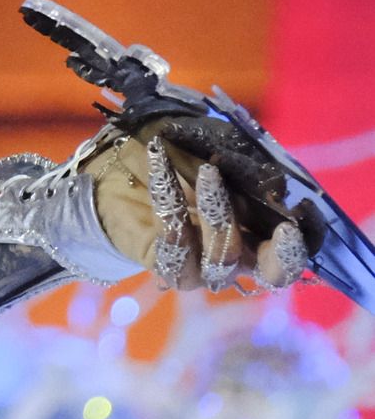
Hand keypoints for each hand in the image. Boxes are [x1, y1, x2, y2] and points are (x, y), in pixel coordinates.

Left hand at [83, 121, 310, 292]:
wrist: (115, 169)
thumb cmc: (176, 154)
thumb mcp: (211, 146)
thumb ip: (242, 162)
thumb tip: (272, 179)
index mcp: (259, 229)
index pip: (292, 248)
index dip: (303, 240)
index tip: (303, 213)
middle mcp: (238, 254)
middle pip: (272, 272)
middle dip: (283, 255)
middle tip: (286, 230)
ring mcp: (202, 265)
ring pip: (222, 257)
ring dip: (220, 210)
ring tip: (208, 170)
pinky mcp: (167, 265)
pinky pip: (175, 241)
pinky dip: (171, 196)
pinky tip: (160, 160)